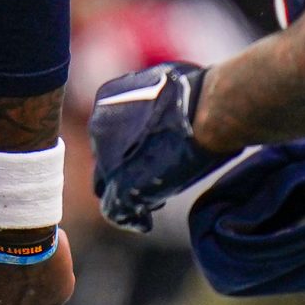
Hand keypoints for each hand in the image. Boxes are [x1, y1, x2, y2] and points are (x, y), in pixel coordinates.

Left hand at [88, 61, 227, 230]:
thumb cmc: (196, 93)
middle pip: (105, 158)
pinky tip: (145, 222)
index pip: (108, 132)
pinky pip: (115, 210)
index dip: (127, 147)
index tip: (149, 153)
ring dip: (129, 192)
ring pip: (107, 184)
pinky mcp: (122, 184)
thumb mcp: (163, 82)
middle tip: (153, 178)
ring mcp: (108, 158)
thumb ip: (151, 97)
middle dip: (126, 169)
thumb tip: (163, 102)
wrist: (204, 110)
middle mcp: (100, 127)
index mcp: (108, 100)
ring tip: (154, 201)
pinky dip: (130, 218)